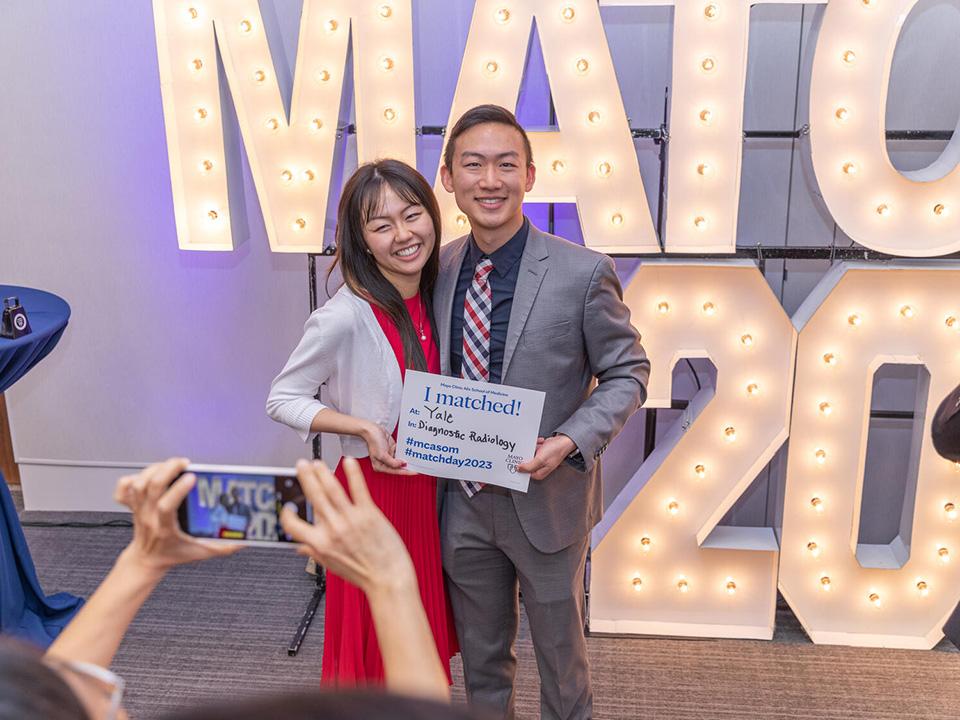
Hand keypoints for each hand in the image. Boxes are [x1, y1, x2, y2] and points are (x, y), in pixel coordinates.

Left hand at [113, 458, 241, 575]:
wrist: (146, 561)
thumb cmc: (172, 555)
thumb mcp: (201, 553)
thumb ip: (224, 547)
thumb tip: (243, 539)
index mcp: (165, 528)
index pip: (166, 505)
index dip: (178, 489)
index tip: (192, 477)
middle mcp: (149, 516)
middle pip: (151, 486)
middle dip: (168, 469)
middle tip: (184, 463)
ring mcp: (138, 510)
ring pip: (139, 483)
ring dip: (155, 468)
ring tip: (171, 464)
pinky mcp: (132, 505)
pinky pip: (123, 488)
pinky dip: (132, 477)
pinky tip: (147, 473)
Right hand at [280, 458, 414, 594]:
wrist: (388, 579)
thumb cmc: (362, 574)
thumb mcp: (332, 566)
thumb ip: (314, 553)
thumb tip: (300, 548)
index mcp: (320, 544)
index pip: (293, 526)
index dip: (287, 515)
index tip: (288, 506)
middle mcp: (333, 530)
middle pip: (314, 498)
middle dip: (306, 478)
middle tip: (301, 465)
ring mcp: (351, 520)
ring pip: (332, 490)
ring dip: (323, 473)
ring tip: (317, 463)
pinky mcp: (369, 514)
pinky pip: (359, 490)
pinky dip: (353, 474)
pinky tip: (349, 462)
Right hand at [363, 422, 415, 474]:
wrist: (372, 429)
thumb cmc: (374, 441)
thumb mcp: (382, 454)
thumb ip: (392, 462)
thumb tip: (402, 465)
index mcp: (380, 466)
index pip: (395, 471)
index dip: (406, 472)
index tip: (415, 472)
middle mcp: (385, 463)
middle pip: (399, 467)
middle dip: (407, 466)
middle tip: (418, 467)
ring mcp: (389, 456)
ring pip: (400, 460)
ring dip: (407, 458)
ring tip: (416, 460)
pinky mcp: (392, 450)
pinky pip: (400, 452)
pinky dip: (404, 452)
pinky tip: (410, 452)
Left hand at [517, 435, 575, 480]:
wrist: (564, 441)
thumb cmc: (556, 451)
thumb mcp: (540, 460)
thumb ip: (528, 466)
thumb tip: (518, 469)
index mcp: (539, 473)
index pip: (525, 473)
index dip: (521, 466)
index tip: (517, 460)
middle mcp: (539, 468)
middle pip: (526, 463)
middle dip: (527, 454)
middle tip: (529, 450)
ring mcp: (540, 460)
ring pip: (529, 454)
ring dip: (532, 448)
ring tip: (539, 445)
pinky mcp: (540, 453)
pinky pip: (533, 448)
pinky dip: (536, 444)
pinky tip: (541, 443)